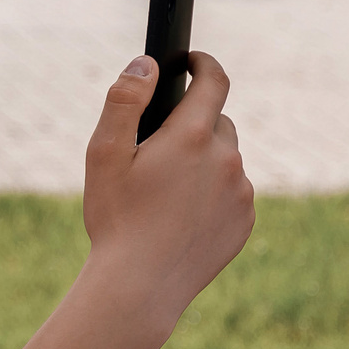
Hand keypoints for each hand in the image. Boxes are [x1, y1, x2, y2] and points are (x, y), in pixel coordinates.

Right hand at [80, 50, 253, 333]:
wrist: (141, 287)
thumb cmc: (116, 219)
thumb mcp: (104, 153)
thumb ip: (124, 100)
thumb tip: (147, 64)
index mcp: (190, 136)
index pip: (214, 81)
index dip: (203, 64)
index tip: (192, 61)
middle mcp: (225, 159)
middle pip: (217, 123)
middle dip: (193, 125)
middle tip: (158, 152)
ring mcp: (240, 192)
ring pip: (225, 160)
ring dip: (203, 162)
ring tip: (166, 193)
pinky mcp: (244, 221)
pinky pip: (233, 193)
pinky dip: (213, 194)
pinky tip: (182, 217)